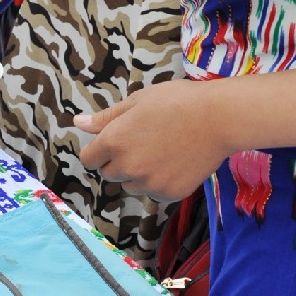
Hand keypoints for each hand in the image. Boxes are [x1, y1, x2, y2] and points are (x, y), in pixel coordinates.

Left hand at [76, 79, 228, 201]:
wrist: (218, 118)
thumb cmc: (176, 102)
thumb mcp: (136, 101)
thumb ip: (105, 118)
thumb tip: (77, 123)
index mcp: (114, 142)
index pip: (88, 159)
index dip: (98, 150)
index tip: (113, 142)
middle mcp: (128, 167)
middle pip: (108, 174)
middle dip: (118, 161)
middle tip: (142, 142)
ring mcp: (149, 183)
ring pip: (131, 185)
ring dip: (138, 174)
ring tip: (161, 150)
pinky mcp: (170, 194)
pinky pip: (154, 193)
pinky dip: (159, 182)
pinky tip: (174, 161)